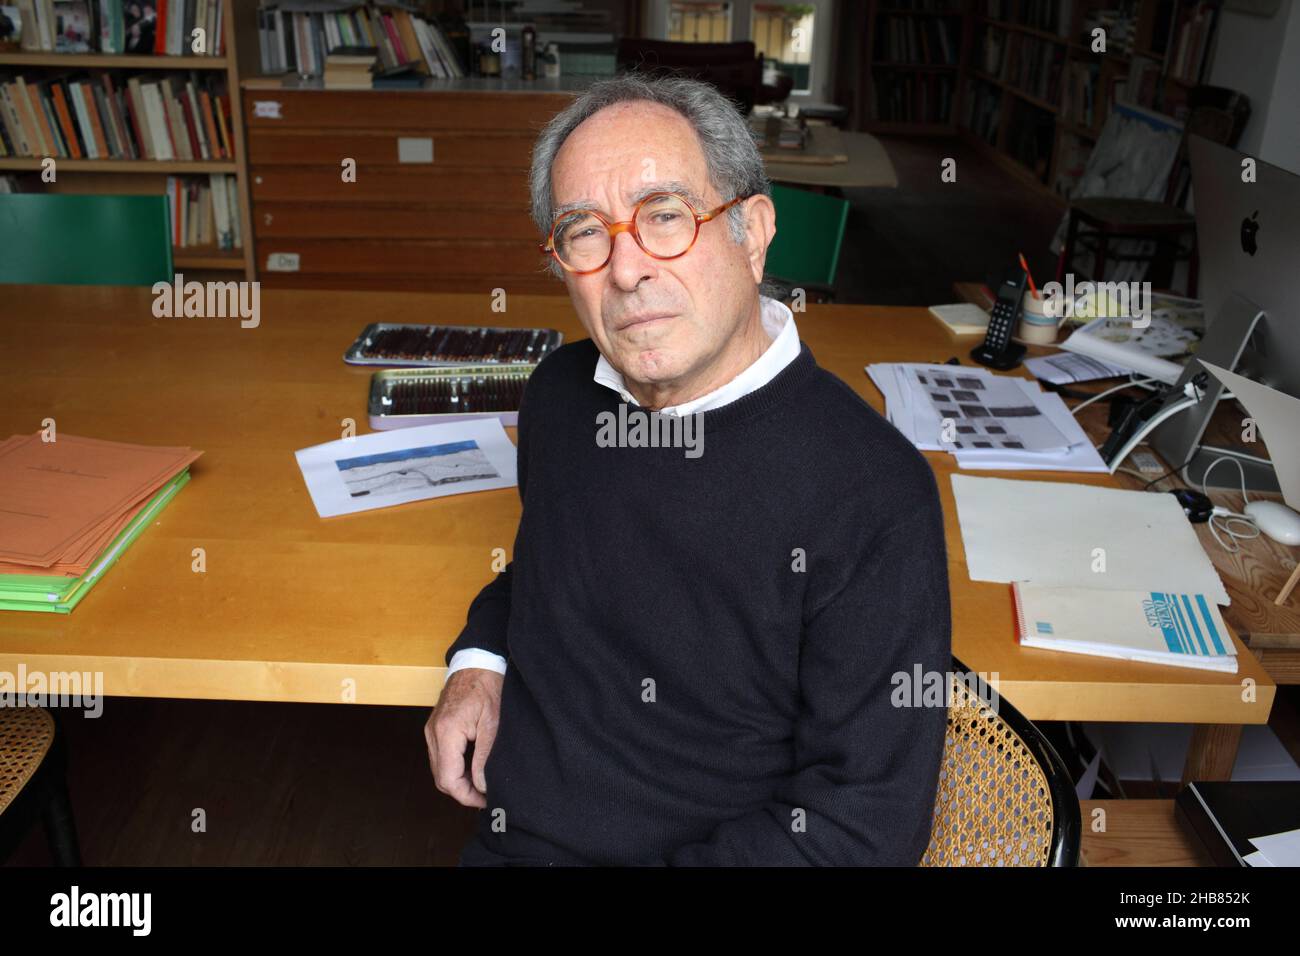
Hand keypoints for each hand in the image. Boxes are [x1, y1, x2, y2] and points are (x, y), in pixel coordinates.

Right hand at [426, 667, 503, 808]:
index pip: (448, 778)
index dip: (466, 796)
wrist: (477, 662)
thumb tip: (482, 785)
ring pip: (439, 769)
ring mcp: (431, 730)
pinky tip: (473, 767)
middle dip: (462, 791)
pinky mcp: (436, 728)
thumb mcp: (493, 723)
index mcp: (446, 731)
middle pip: (440, 777)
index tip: (485, 799)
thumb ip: (485, 756)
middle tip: (486, 794)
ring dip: (459, 780)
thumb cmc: (487, 686)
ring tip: (482, 782)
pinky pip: (441, 757)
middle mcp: (433, 733)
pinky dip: (455, 767)